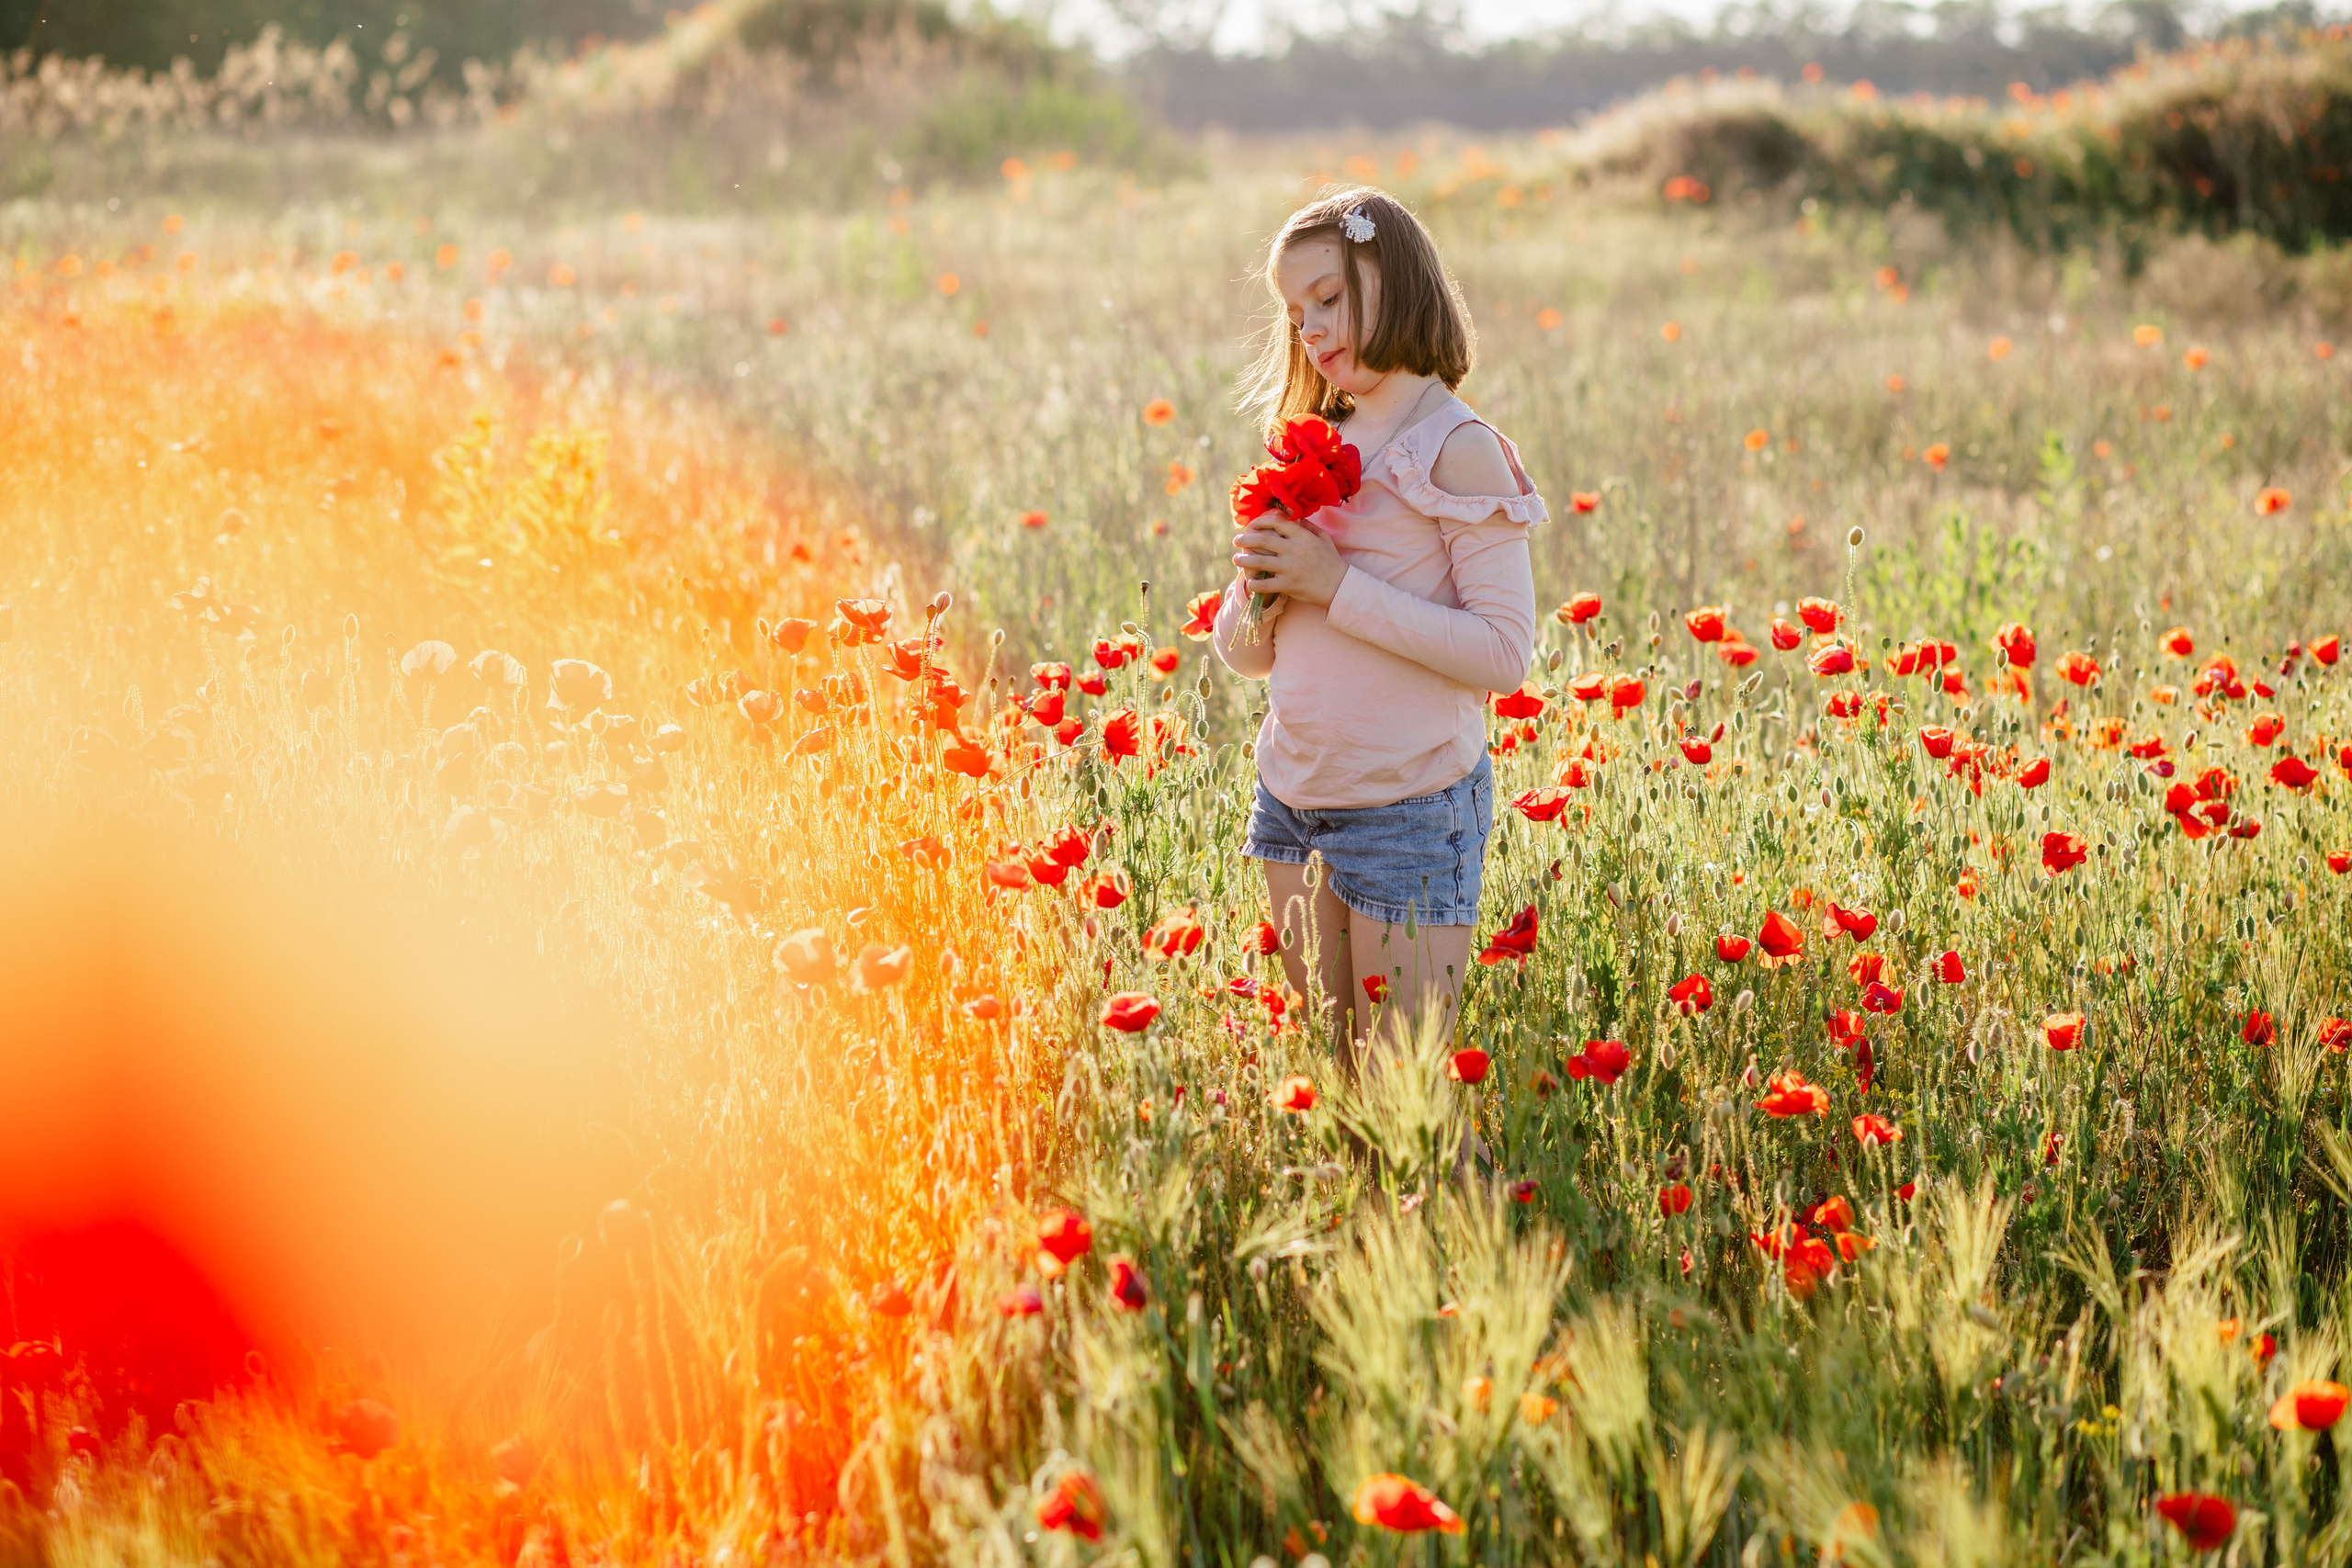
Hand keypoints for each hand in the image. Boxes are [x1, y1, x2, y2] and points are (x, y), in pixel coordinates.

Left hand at [1231, 515, 1346, 607]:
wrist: (1340, 586)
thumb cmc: (1331, 561)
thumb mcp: (1323, 539)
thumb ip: (1307, 526)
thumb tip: (1292, 516)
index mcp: (1302, 536)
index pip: (1276, 522)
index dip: (1260, 521)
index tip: (1251, 525)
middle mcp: (1294, 550)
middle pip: (1263, 539)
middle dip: (1246, 539)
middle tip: (1236, 540)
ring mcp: (1290, 568)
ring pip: (1260, 561)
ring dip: (1244, 559)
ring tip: (1236, 559)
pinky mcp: (1289, 585)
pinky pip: (1265, 584)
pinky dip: (1254, 583)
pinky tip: (1250, 582)